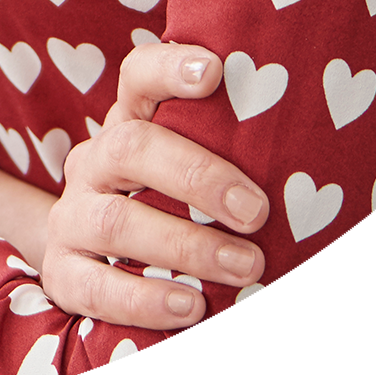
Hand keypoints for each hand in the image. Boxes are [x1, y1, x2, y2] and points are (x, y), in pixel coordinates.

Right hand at [39, 41, 269, 327]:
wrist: (82, 257)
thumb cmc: (156, 207)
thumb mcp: (180, 171)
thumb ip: (224, 153)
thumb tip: (312, 146)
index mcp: (125, 127)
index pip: (137, 78)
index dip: (170, 68)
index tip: (214, 71)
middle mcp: (93, 164)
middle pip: (129, 147)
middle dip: (197, 177)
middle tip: (256, 211)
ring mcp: (72, 218)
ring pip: (115, 221)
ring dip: (187, 245)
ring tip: (245, 267)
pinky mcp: (63, 273)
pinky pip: (95, 286)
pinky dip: (145, 299)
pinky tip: (191, 306)